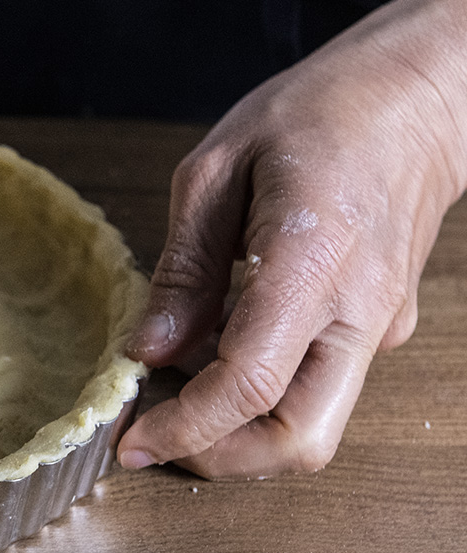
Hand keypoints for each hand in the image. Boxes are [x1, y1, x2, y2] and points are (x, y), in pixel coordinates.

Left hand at [117, 0, 466, 478]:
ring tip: (179, 384)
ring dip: (240, 430)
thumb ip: (182, 270)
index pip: (248, 385)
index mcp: (313, 262)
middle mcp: (358, 310)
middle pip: (298, 439)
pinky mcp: (378, 328)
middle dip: (219, 456)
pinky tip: (220, 349)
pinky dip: (263, 394)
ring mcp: (378, 326)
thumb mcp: (217, 171)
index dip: (184, 427)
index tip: (133, 440)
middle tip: (155, 433)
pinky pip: (318, 387)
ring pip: (313, 425)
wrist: (419, 96)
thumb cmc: (319, 113)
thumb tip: (147, 350)